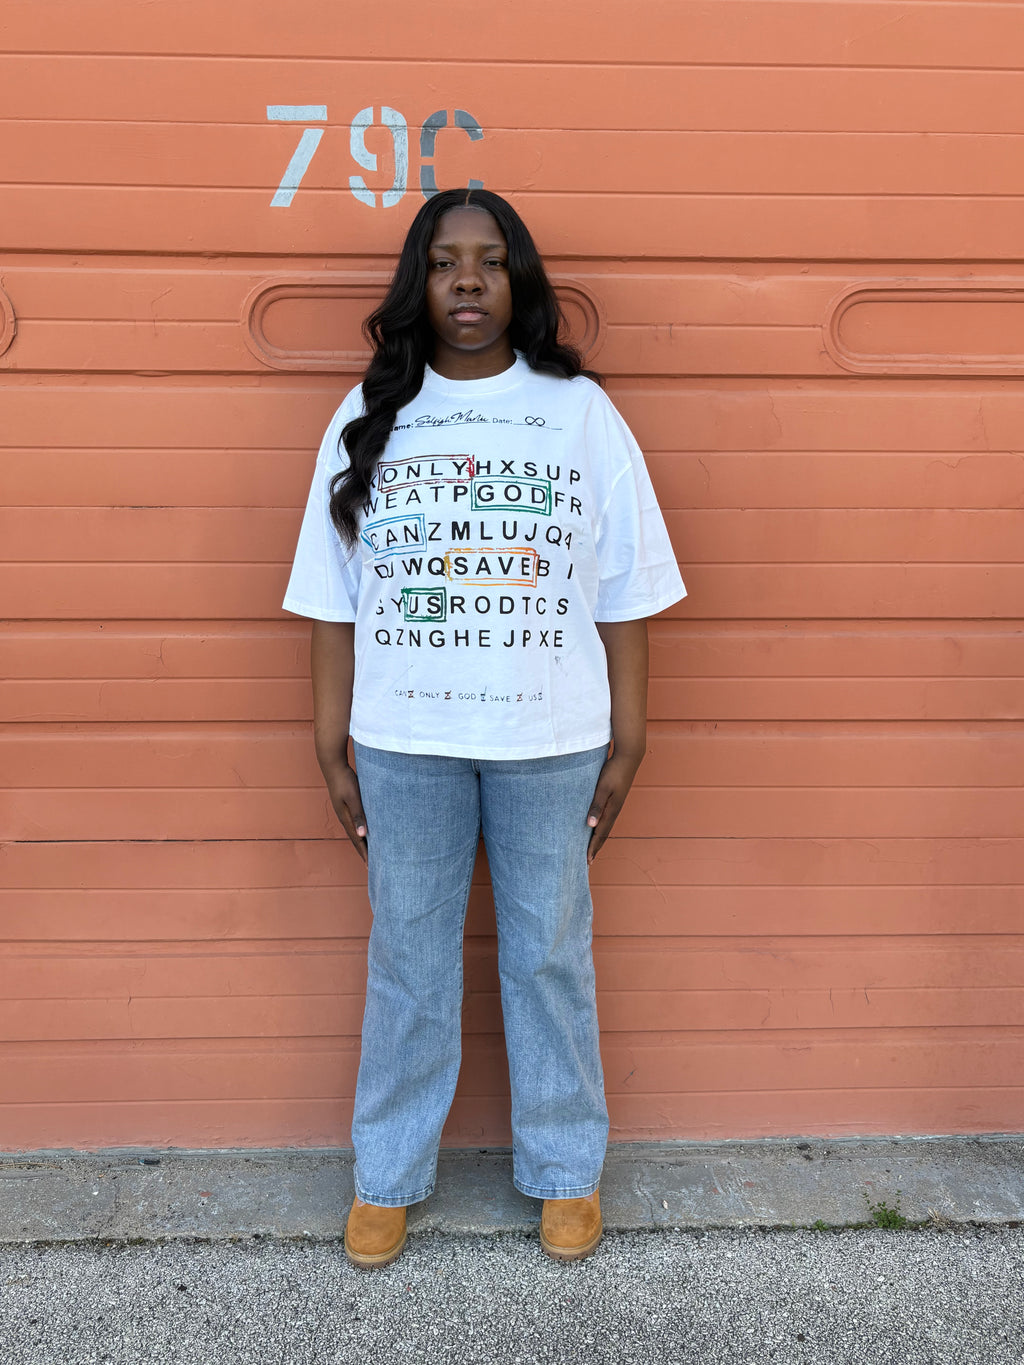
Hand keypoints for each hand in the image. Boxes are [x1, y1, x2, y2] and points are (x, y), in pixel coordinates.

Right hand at [323, 761, 367, 862]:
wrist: (333, 765)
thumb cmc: (345, 780)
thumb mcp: (353, 798)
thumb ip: (358, 815)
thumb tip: (362, 835)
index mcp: (346, 818)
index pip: (357, 840)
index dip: (365, 853)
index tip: (371, 866)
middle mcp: (344, 817)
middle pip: (355, 839)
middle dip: (364, 852)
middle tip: (372, 864)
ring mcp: (344, 811)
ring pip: (355, 831)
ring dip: (362, 842)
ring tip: (370, 851)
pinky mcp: (346, 804)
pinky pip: (355, 822)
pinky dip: (361, 830)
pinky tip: (366, 830)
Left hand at [586, 749, 642, 863]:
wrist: (629, 756)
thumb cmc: (614, 770)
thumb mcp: (602, 787)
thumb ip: (596, 805)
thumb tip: (590, 825)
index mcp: (612, 810)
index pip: (600, 834)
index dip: (592, 847)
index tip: (586, 861)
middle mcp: (614, 810)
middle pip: (603, 834)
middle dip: (595, 848)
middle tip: (587, 861)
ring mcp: (616, 805)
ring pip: (605, 826)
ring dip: (597, 839)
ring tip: (590, 848)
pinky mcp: (615, 799)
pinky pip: (606, 818)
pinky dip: (600, 827)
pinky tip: (595, 827)